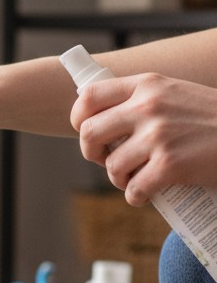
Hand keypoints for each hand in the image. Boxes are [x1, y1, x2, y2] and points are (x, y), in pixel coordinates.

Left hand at [71, 73, 216, 205]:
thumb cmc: (212, 120)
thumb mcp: (176, 95)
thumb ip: (142, 101)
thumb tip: (100, 120)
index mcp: (147, 85)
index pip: (89, 96)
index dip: (79, 118)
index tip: (87, 132)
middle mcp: (149, 106)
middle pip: (89, 134)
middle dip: (91, 154)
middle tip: (106, 160)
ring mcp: (158, 136)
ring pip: (111, 167)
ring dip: (120, 179)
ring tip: (136, 178)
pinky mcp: (169, 165)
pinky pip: (133, 189)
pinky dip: (137, 197)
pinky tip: (147, 194)